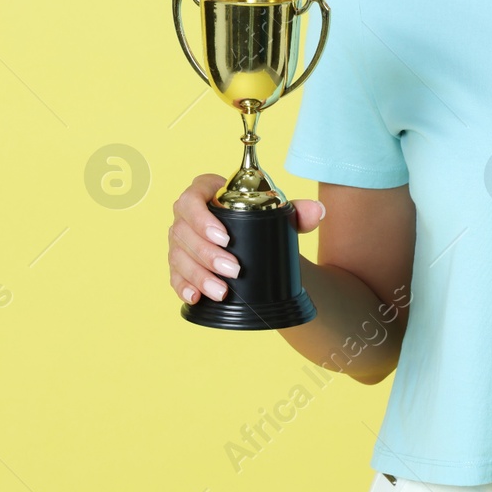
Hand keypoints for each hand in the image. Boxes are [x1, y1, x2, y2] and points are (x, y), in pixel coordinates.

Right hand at [168, 173, 325, 303]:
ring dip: (199, 276)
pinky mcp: (178, 265)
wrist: (251, 241)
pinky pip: (174, 276)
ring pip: (178, 257)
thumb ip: (296, 211)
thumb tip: (317, 211)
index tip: (225, 237)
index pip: (192, 199)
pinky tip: (195, 297)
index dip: (202, 218)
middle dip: (207, 254)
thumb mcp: (276, 214)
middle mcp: (185, 216)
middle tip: (234, 270)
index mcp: (203, 193)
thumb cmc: (258, 219)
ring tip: (221, 291)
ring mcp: (179, 242)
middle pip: (184, 232)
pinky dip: (183, 287)